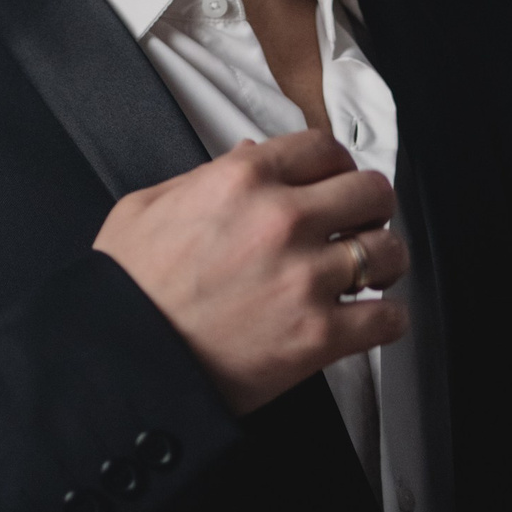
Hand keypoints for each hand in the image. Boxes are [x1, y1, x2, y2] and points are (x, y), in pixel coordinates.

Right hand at [94, 127, 408, 416]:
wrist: (121, 362)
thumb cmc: (126, 289)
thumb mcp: (147, 207)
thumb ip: (206, 176)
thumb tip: (249, 156)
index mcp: (243, 181)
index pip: (323, 148)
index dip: (336, 165)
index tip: (336, 183)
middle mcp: (282, 221)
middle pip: (371, 191)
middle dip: (371, 207)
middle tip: (361, 224)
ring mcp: (305, 278)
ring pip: (389, 251)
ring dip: (386, 261)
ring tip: (372, 273)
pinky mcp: (317, 335)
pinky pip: (386, 319)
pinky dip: (387, 320)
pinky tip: (372, 318)